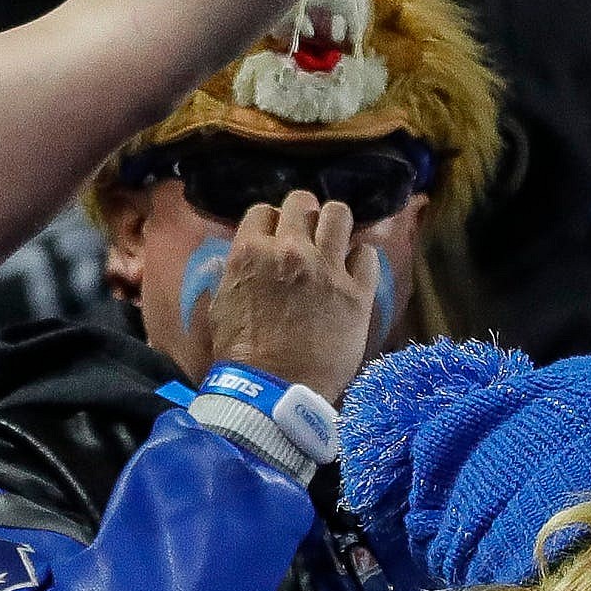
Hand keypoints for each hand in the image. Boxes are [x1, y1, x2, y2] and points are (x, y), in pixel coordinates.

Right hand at [201, 190, 380, 398]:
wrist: (274, 388)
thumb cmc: (241, 350)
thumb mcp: (222, 303)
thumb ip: (235, 273)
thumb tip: (241, 260)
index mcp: (250, 252)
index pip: (263, 211)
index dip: (270, 222)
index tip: (275, 236)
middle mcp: (289, 250)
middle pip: (302, 202)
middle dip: (304, 214)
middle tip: (306, 233)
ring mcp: (326, 269)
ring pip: (339, 215)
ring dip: (335, 224)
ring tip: (335, 240)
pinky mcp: (357, 292)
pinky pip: (367, 254)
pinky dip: (360, 258)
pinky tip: (352, 271)